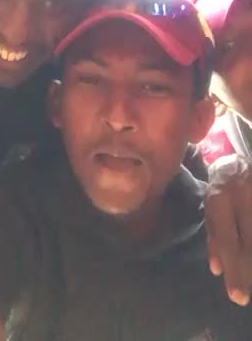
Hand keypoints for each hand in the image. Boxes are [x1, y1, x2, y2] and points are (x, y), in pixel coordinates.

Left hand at [205, 156, 251, 305]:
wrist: (238, 161)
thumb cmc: (222, 190)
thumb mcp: (212, 207)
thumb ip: (214, 236)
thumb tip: (216, 269)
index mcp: (220, 198)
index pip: (229, 238)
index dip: (233, 267)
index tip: (236, 295)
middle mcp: (242, 194)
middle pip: (249, 241)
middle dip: (247, 271)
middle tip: (243, 297)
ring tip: (250, 282)